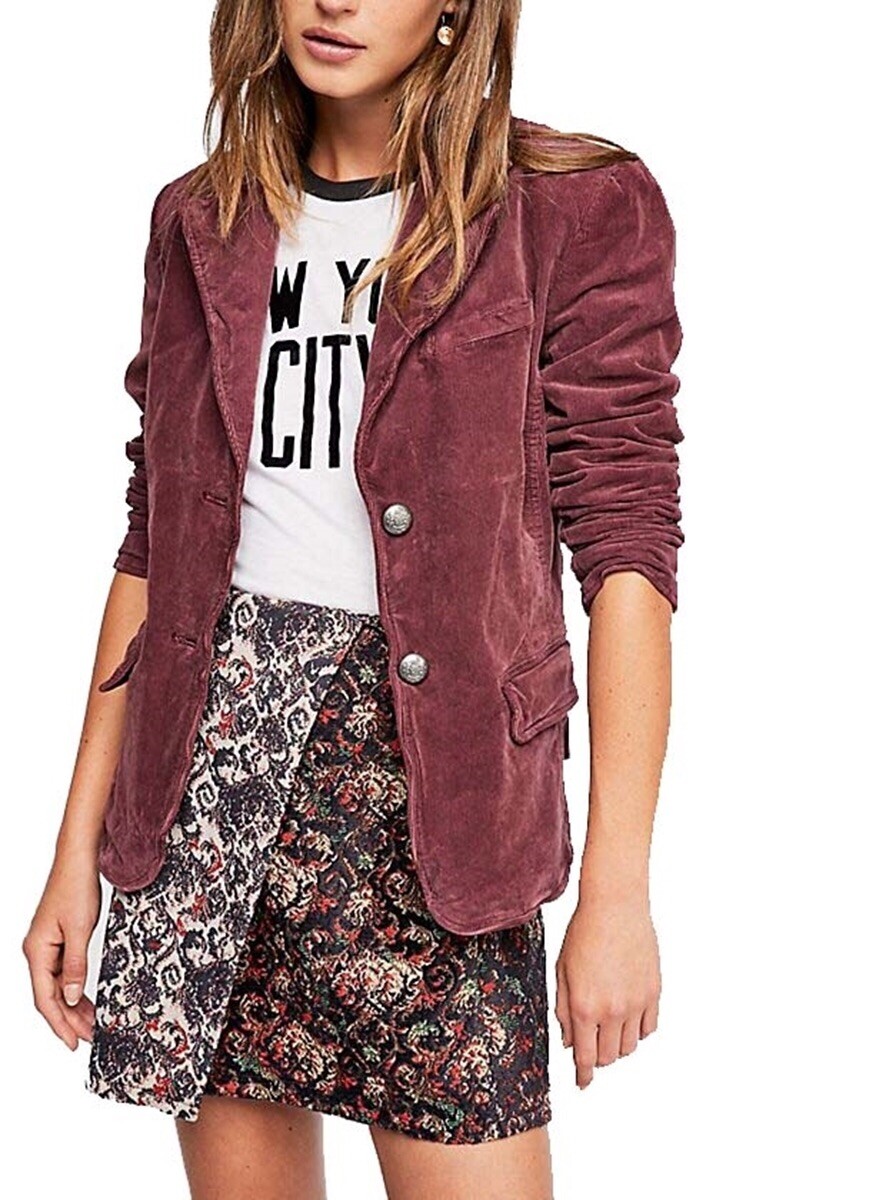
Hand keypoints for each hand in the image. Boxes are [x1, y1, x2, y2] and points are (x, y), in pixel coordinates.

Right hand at [22, 851, 100, 1049]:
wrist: (78, 859)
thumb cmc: (75, 887)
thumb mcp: (79, 928)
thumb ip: (75, 965)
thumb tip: (73, 997)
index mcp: (37, 952)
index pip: (45, 999)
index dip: (59, 1023)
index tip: (73, 1043)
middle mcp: (38, 952)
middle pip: (51, 996)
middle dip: (70, 1019)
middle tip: (90, 1038)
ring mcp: (47, 946)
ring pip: (58, 986)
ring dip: (75, 1006)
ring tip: (93, 1023)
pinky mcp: (59, 939)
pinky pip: (64, 972)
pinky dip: (76, 987)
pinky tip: (87, 998)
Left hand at [555, 893, 660, 1087]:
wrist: (615, 906)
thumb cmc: (583, 934)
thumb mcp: (562, 972)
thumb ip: (565, 1011)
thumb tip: (569, 1043)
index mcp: (585, 1007)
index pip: (585, 1057)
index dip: (583, 1075)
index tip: (583, 1083)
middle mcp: (613, 1011)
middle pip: (609, 1057)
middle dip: (598, 1057)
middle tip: (592, 1045)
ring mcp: (637, 1003)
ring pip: (630, 1046)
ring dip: (618, 1045)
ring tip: (609, 1028)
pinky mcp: (654, 992)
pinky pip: (649, 1028)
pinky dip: (638, 1030)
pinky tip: (628, 1017)